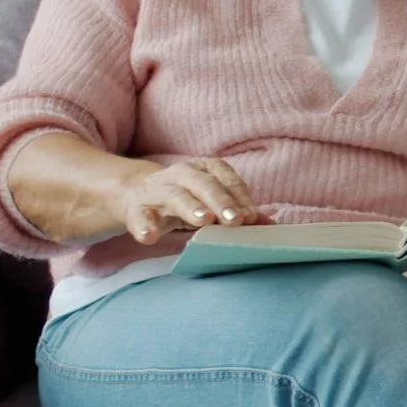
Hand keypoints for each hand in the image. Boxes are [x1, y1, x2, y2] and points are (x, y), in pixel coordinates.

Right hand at [112, 157, 263, 244]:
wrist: (137, 194)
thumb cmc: (186, 199)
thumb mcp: (211, 201)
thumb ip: (238, 210)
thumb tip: (269, 225)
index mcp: (204, 169)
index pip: (226, 179)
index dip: (239, 197)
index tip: (250, 216)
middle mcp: (181, 174)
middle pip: (204, 184)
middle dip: (221, 201)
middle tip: (235, 219)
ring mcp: (157, 190)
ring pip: (175, 196)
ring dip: (191, 208)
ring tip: (204, 221)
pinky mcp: (136, 209)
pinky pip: (140, 217)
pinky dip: (144, 227)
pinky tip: (150, 237)